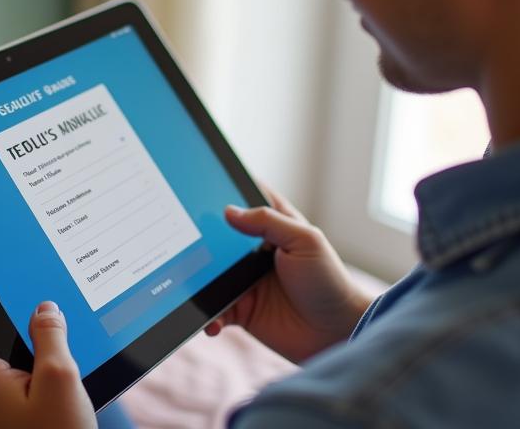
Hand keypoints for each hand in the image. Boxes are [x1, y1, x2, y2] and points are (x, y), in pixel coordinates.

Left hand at [0, 301, 95, 428]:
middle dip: (14, 343)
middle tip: (48, 342)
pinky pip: (3, 405)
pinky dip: (22, 396)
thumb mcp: (61, 376)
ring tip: (55, 378)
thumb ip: (50, 335)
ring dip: (20, 373)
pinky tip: (50, 403)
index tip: (1, 298)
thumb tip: (43, 309)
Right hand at [205, 182, 374, 362]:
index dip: (222, 193)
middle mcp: (254, 252)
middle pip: (217, 238)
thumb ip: (269, 221)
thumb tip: (229, 211)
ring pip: (210, 274)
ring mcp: (245, 281)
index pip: (242, 202)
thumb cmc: (328, 280)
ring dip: (198, 279)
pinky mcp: (241, 310)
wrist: (337, 332)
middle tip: (182, 239)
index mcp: (272, 226)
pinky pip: (215, 310)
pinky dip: (208, 316)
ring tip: (188, 284)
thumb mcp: (304, 240)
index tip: (198, 189)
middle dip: (199, 238)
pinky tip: (212, 321)